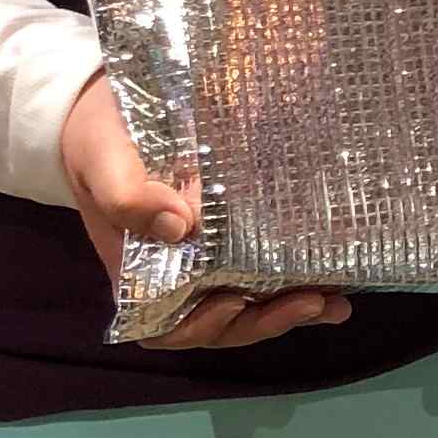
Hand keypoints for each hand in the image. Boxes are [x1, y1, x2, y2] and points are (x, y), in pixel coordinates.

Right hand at [61, 73, 349, 349]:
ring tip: (334, 304)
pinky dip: (296, 283)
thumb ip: (126, 194)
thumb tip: (178, 226)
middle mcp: (175, 273)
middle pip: (219, 321)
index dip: (200, 326)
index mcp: (138, 269)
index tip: (231, 302)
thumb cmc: (99, 140)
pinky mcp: (235, 235)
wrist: (112, 110)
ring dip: (289, 310)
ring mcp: (207, 258)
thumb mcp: (104, 160)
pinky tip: (338, 283)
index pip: (168, 324)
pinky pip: (263, 272)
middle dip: (262, 321)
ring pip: (248, 304)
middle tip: (310, 302)